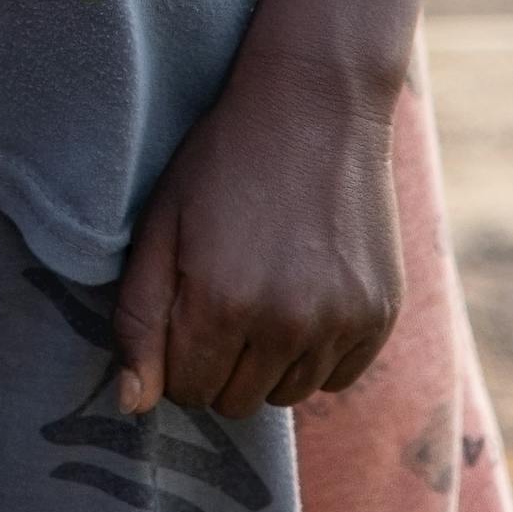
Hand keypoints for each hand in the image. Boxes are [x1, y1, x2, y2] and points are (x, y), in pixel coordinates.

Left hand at [109, 42, 407, 417]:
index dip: (175, 356)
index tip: (184, 311)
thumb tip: (133, 405)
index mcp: (220, 302)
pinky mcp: (380, 316)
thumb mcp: (161, 225)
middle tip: (223, 298)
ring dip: (267, 362)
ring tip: (263, 292)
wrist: (316, 106)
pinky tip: (305, 296)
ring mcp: (340, 322)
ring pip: (286, 395)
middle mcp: (285, 324)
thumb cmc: (222, 161)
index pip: (185, 391)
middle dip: (218, 363)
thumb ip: (139, 320)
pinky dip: (316, 354)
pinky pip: (336, 378)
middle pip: (236, 401)